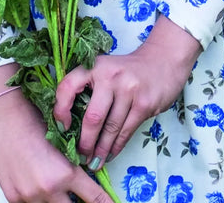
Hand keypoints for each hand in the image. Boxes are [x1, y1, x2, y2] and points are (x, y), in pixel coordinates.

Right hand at [0, 87, 113, 202]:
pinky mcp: (13, 198)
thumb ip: (72, 166)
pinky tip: (36, 183)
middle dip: (78, 201)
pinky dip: (37, 197)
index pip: (94, 198)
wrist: (5, 115)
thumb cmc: (35, 120)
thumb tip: (84, 176)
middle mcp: (49, 189)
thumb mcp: (62, 142)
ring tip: (54, 182)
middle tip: (79, 194)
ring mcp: (29, 196)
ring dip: (57, 199)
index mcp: (66, 173)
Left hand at [53, 15, 201, 167]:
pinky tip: (110, 155)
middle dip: (85, 142)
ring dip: (101, 150)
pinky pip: (126, 131)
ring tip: (94, 162)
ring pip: (110, 128)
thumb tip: (70, 124)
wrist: (163, 61)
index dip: (60, 109)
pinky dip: (116, 147)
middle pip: (93, 117)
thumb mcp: (105, 70)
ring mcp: (130, 90)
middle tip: (80, 156)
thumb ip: (89, 89)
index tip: (62, 128)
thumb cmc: (127, 70)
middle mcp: (111, 76)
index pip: (68, 86)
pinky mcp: (144, 104)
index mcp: (95, 66)